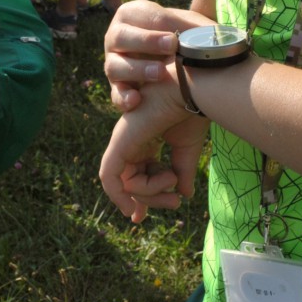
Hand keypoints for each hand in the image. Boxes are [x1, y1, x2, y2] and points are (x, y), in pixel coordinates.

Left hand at [99, 74, 208, 222]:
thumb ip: (182, 172)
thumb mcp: (187, 150)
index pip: (139, 173)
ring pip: (125, 184)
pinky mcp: (119, 144)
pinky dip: (118, 195)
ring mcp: (123, 142)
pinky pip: (110, 178)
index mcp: (146, 140)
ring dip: (149, 192)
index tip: (160, 210)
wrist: (191, 91)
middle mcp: (131, 142)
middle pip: (133, 183)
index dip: (147, 195)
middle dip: (152, 198)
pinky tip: (133, 210)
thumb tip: (183, 195)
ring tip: (172, 179)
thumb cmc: (191, 112)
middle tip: (175, 203)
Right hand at [104, 0, 209, 111]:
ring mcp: (114, 62)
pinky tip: (136, 101)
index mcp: (133, 14)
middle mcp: (117, 36)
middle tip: (172, 46)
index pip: (142, 16)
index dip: (160, 26)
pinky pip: (115, 94)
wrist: (184, 73)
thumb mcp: (194, 22)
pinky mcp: (117, 88)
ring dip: (137, 69)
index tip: (177, 37)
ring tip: (161, 73)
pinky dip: (123, 98)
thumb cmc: (187, 40)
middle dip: (146, 41)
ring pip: (115, 66)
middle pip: (121, 36)